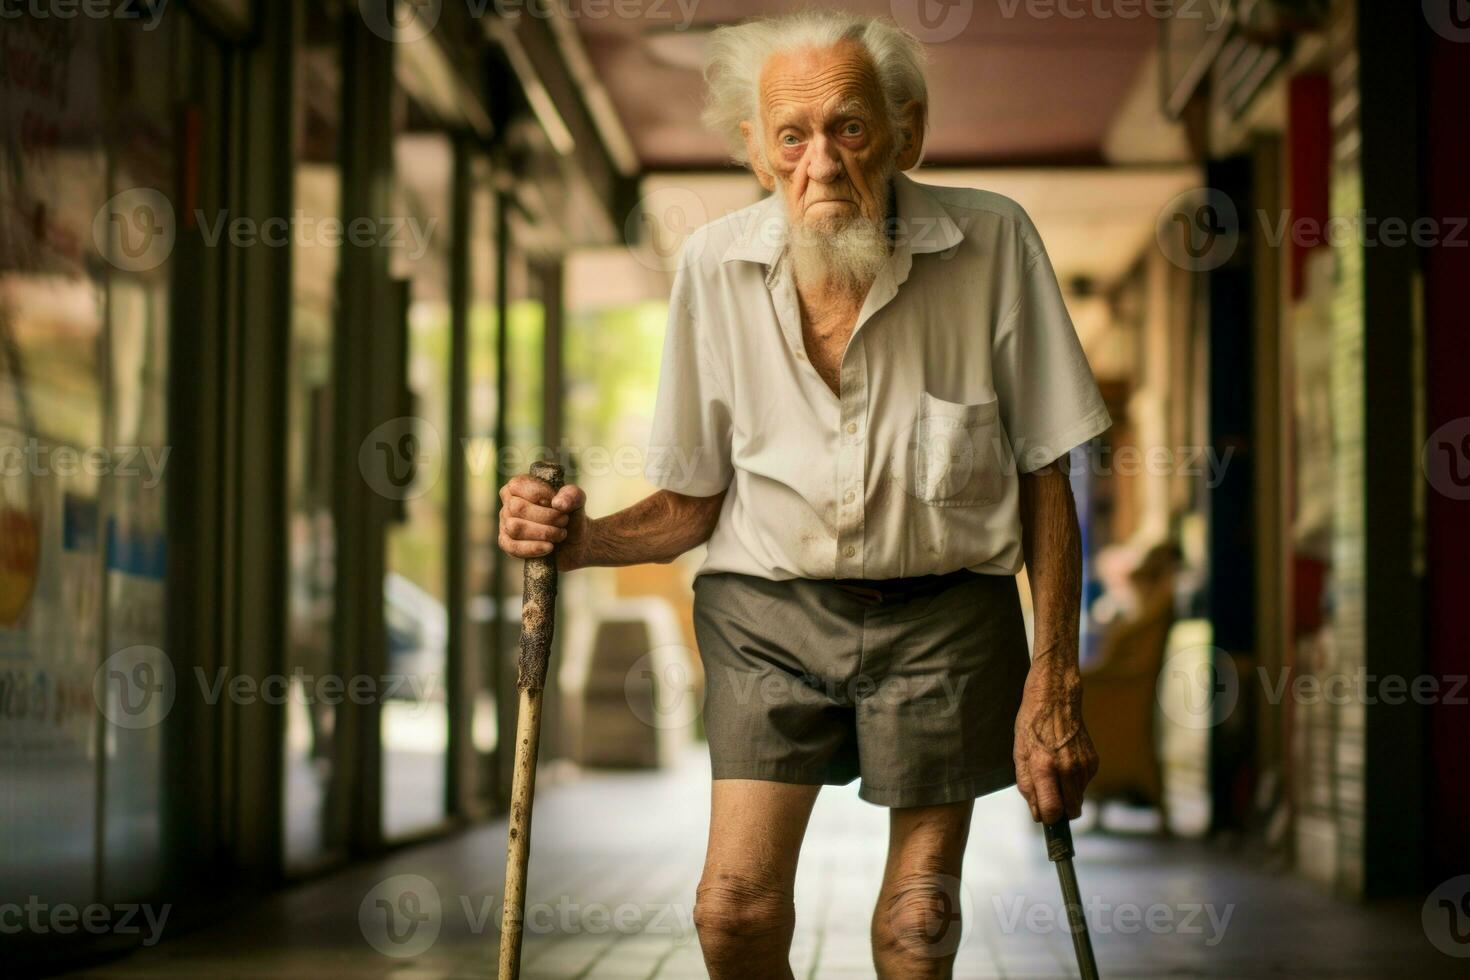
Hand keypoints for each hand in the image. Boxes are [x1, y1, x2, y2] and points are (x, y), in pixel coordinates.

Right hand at [497, 476, 588, 571]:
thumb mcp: (577, 501)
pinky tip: (549, 547)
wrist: (576, 541)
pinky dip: (533, 548)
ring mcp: (506, 524)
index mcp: (519, 486)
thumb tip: (558, 503)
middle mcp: (509, 503)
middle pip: (518, 508)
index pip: (518, 485)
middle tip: (564, 521)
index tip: (560, 504)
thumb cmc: (571, 515)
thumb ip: (572, 495)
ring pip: (515, 528)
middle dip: (546, 516)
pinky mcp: (508, 544)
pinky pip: (513, 547)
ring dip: (543, 532)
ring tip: (560, 534)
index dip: (541, 494)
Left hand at [1013, 663, 1097, 823]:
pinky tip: (1065, 762)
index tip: (1044, 817)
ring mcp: (1083, 765)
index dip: (1047, 819)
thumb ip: (1027, 787)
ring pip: (1078, 798)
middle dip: (1060, 811)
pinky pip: (1084, 784)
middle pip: (1071, 811)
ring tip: (1054, 772)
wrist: (1055, 701)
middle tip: (1049, 798)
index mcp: (1044, 767)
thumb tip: (1038, 813)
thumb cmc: (1032, 726)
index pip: (1052, 810)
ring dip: (1067, 795)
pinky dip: (1074, 781)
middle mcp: (1067, 768)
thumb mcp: (1019, 755)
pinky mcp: (1093, 762)